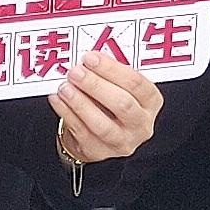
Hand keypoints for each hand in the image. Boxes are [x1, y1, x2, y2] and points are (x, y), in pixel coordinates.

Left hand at [52, 48, 163, 163]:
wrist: (105, 134)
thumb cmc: (115, 101)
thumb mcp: (121, 86)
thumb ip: (111, 73)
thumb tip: (89, 59)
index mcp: (151, 101)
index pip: (136, 83)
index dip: (112, 70)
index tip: (91, 58)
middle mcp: (141, 124)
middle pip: (122, 104)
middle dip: (96, 86)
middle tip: (76, 72)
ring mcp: (122, 141)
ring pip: (102, 124)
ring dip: (81, 103)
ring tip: (65, 87)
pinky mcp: (100, 152)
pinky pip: (82, 133)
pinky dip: (67, 115)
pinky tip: (58, 100)